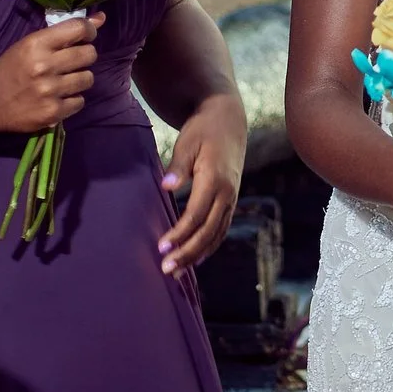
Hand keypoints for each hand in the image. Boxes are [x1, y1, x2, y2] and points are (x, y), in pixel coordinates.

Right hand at [0, 13, 105, 134]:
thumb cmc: (11, 68)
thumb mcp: (31, 44)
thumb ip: (64, 32)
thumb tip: (101, 18)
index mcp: (36, 44)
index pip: (79, 29)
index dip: (89, 31)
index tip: (86, 37)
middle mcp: (44, 66)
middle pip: (89, 54)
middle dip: (84, 56)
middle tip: (71, 61)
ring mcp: (49, 91)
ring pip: (88, 78)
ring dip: (79, 79)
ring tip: (63, 81)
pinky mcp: (53, 112)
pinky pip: (80, 101)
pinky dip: (72, 99)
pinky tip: (57, 97)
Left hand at [159, 90, 244, 274]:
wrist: (228, 119)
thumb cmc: (203, 130)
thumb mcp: (187, 142)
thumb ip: (177, 166)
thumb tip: (167, 186)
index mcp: (215, 179)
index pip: (196, 215)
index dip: (179, 234)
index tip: (161, 247)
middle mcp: (227, 193)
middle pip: (207, 231)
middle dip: (187, 253)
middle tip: (166, 269)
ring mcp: (231, 198)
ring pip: (216, 234)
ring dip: (196, 254)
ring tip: (177, 272)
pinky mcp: (230, 200)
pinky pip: (221, 228)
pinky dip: (209, 246)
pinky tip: (196, 258)